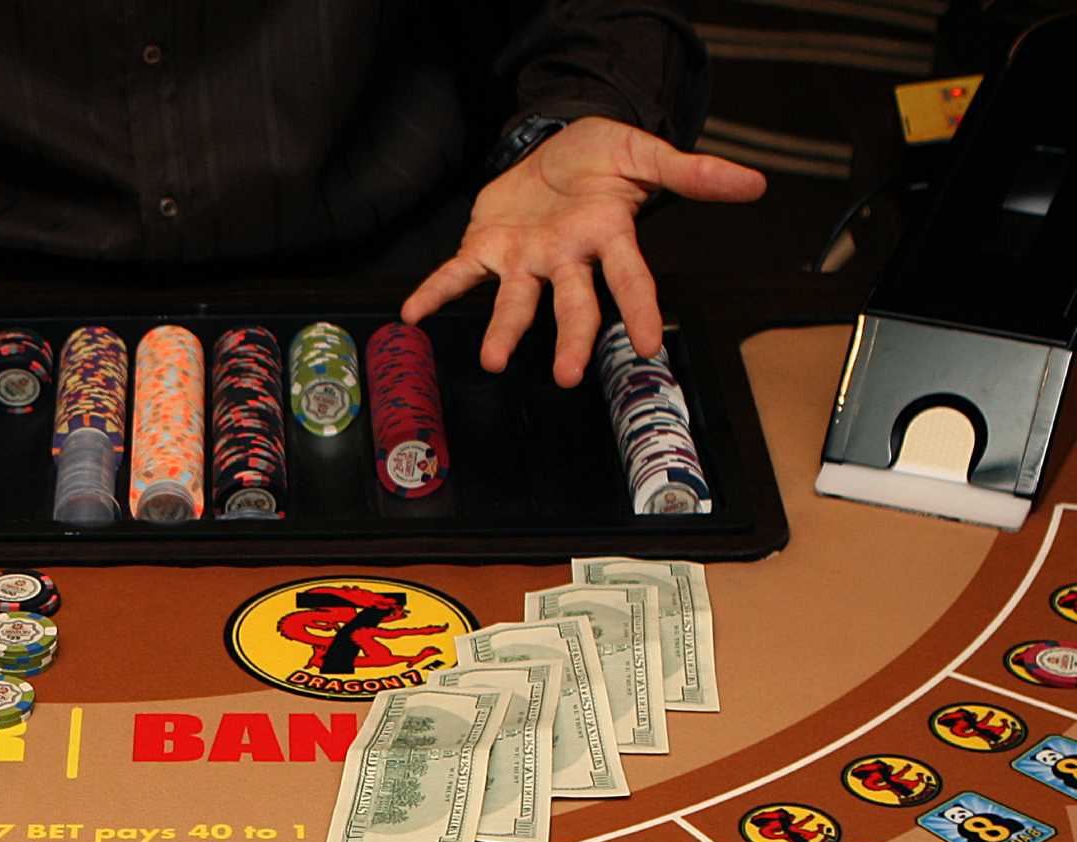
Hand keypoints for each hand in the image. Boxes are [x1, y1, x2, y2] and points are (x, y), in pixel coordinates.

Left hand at [400, 117, 765, 385]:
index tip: (651, 345)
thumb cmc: (601, 157)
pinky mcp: (486, 247)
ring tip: (494, 359)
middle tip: (566, 375)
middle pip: (572, 305)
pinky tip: (413, 313)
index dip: (640, 310)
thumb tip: (753, 183)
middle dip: (569, 339)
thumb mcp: (644, 153)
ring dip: (503, 330)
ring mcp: (525, 259)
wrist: (556, 143)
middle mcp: (566, 258)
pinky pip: (457, 273)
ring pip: (515, 301)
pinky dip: (435, 292)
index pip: (630, 280)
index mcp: (607, 237)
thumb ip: (691, 171)